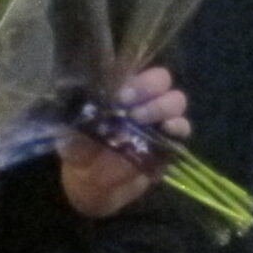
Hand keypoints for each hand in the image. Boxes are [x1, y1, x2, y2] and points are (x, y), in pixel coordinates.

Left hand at [58, 66, 190, 219]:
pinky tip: (165, 130)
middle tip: (130, 108)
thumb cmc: (79, 149)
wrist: (90, 185)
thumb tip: (85, 106)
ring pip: (176, 100)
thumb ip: (77, 117)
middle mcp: (141, 100)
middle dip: (149, 88)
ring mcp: (158, 120)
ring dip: (161, 107)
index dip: (130, 77)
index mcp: (118, 90)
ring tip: (140, 121)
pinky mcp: (169, 143)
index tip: (119, 95)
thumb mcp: (69, 131)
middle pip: (161, 79)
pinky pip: (183, 129)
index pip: (134, 68)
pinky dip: (177, 127)